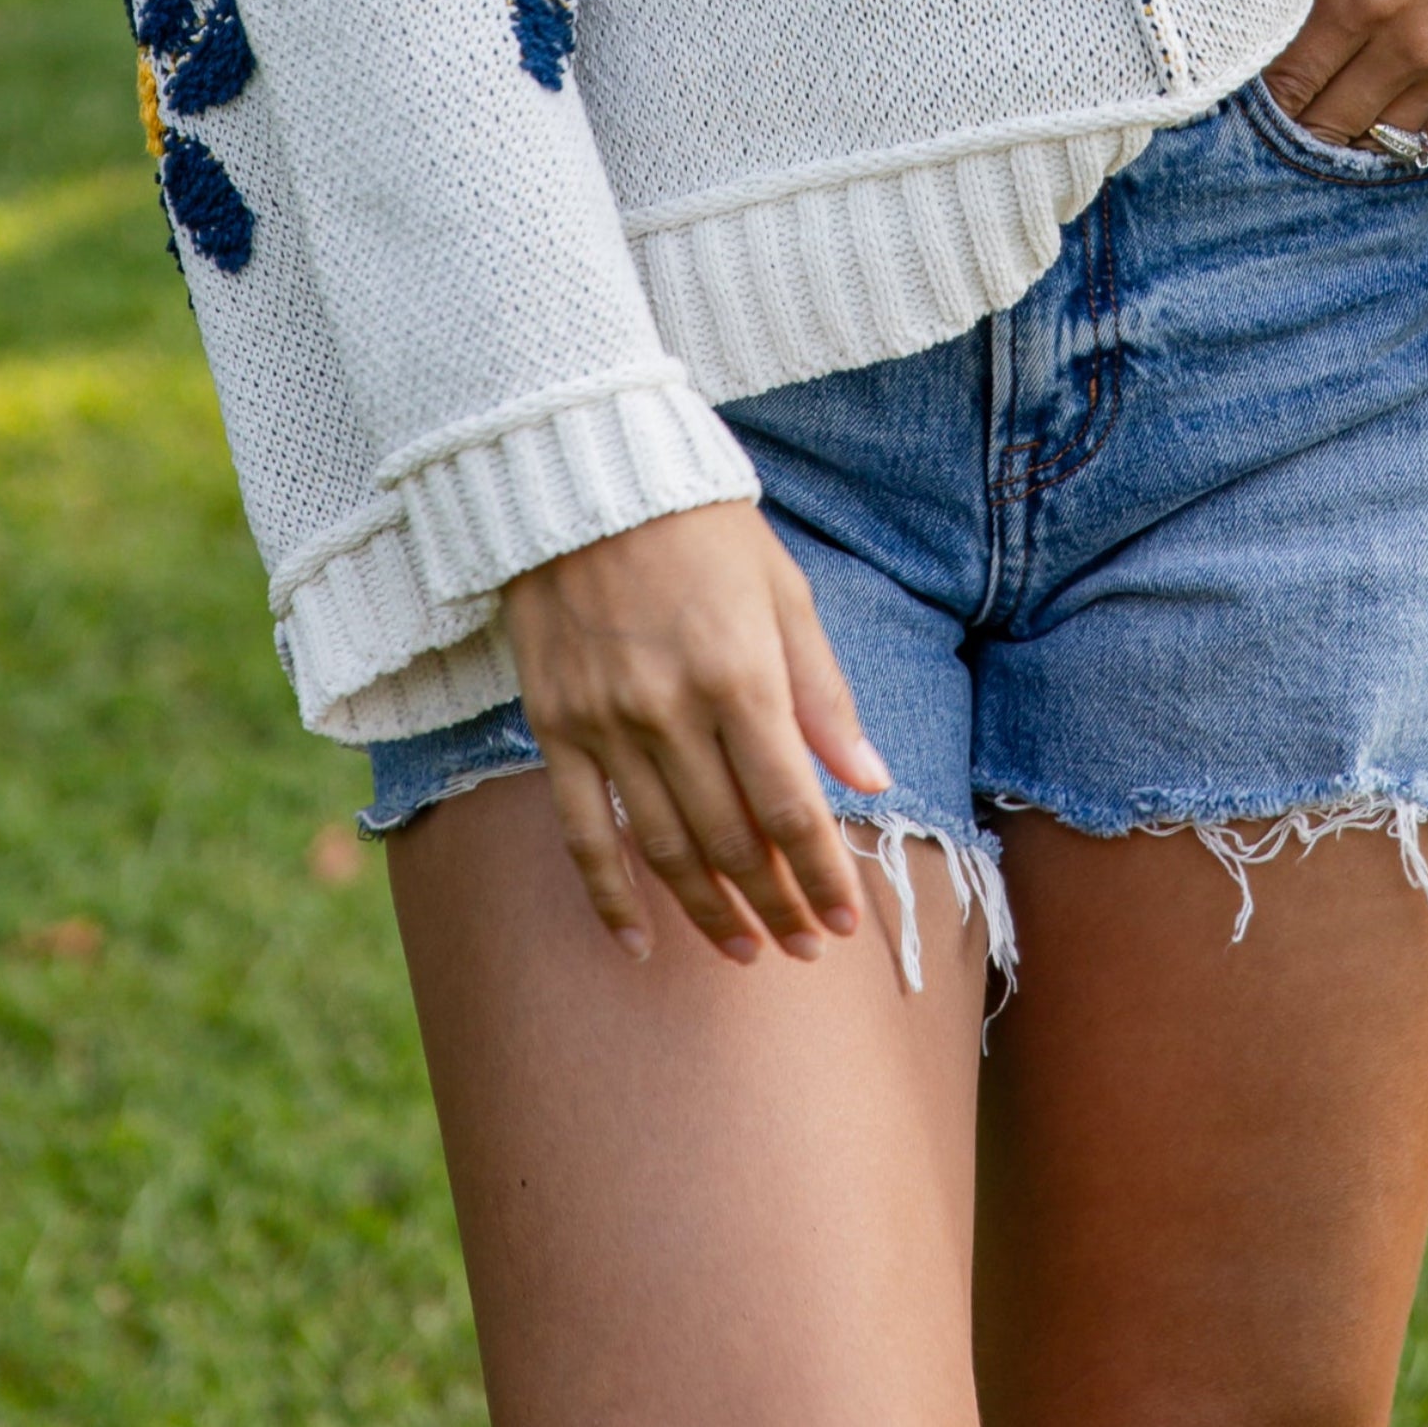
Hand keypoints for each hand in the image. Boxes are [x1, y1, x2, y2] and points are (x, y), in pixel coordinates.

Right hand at [501, 503, 892, 968]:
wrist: (588, 476)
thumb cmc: (705, 530)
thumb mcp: (786, 594)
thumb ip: (823, 693)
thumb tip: (870, 779)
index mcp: (742, 676)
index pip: (791, 809)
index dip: (822, 876)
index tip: (845, 921)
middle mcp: (673, 711)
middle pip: (732, 841)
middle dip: (776, 904)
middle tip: (803, 944)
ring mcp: (608, 724)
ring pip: (664, 849)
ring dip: (709, 911)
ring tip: (744, 950)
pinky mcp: (557, 726)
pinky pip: (583, 832)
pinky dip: (610, 896)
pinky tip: (640, 943)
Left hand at [1265, 0, 1427, 152]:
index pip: (1289, 78)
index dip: (1257, 91)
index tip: (1237, 86)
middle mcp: (1405, 41)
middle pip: (1326, 120)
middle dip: (1290, 122)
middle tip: (1265, 114)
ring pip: (1379, 138)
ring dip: (1340, 137)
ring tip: (1312, 125)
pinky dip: (1397, 136)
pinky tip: (1370, 125)